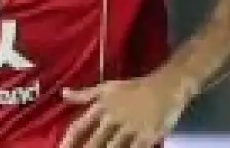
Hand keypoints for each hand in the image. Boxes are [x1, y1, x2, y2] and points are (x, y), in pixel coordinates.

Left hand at [59, 75, 196, 147]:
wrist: (166, 88)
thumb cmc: (134, 88)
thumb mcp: (107, 87)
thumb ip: (84, 94)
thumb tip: (63, 94)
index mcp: (101, 107)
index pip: (79, 127)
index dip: (68, 141)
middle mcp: (112, 119)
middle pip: (93, 143)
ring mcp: (130, 130)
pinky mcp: (146, 138)